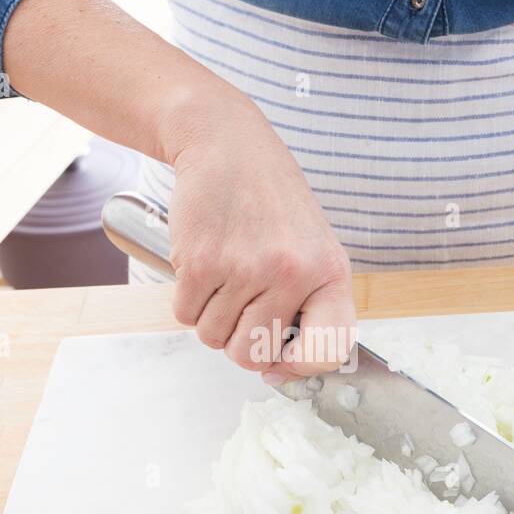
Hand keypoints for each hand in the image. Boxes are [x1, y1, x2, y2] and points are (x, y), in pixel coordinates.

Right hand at [167, 92, 355, 380]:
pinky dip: (187, 299)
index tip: (280, 361)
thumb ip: (308, 303)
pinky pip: (184, 316)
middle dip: (238, 340)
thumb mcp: (312, 245)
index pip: (327, 352)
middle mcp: (291, 274)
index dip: (298, 367)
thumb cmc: (269, 200)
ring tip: (224, 275)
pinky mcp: (201, 263)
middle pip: (251, 355)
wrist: (226, 144)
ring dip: (210, 317)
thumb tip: (279, 368)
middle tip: (240, 305)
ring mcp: (245, 269)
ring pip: (213, 338)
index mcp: (329, 273)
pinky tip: (203, 262)